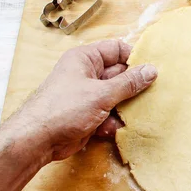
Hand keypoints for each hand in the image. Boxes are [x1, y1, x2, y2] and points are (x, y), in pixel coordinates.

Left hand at [11, 40, 156, 160]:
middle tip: (151, 95)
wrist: (37, 141)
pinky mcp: (89, 114)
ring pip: (118, 96)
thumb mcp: (102, 93)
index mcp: (86, 59)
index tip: (153, 71)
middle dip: (134, 87)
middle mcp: (87, 74)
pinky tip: (110, 129)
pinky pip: (109, 113)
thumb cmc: (65, 109)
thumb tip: (152, 70)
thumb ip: (129, 82)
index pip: (117, 50)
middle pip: (120, 75)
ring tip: (133, 116)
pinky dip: (113, 122)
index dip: (135, 58)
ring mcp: (88, 95)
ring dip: (125, 108)